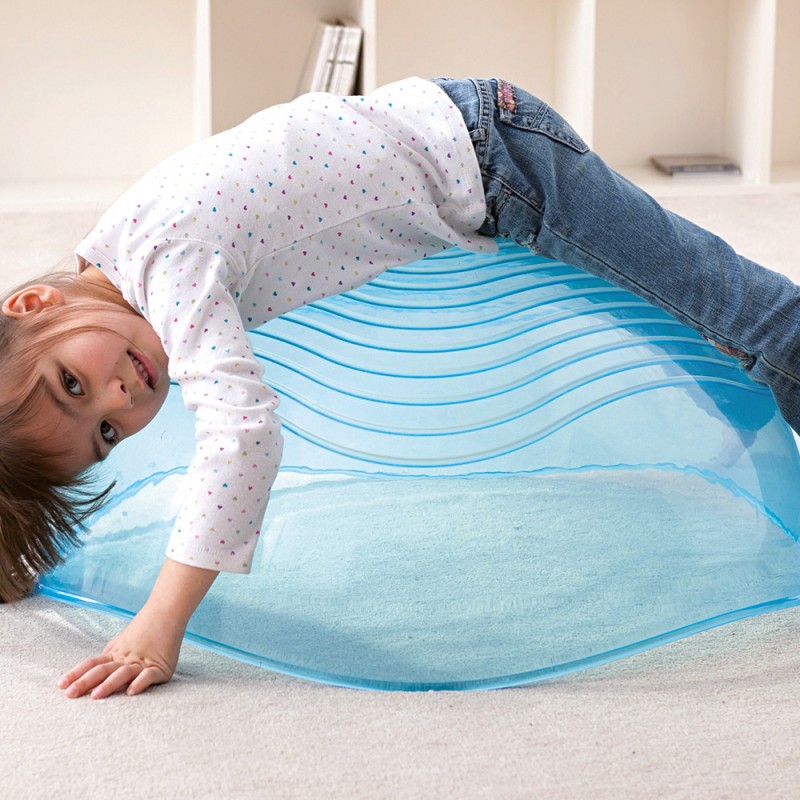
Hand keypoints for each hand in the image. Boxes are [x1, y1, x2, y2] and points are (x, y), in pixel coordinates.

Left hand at [58, 558, 217, 698]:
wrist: (167, 612)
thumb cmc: (146, 627)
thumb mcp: (123, 640)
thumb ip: (111, 653)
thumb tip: (96, 665)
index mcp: (116, 653)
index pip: (92, 664)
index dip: (76, 674)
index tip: (61, 685)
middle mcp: (126, 658)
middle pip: (103, 670)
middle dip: (85, 682)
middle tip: (70, 694)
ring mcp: (143, 662)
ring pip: (123, 673)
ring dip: (109, 685)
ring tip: (96, 696)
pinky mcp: (160, 667)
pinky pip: (148, 675)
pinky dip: (140, 683)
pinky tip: (131, 692)